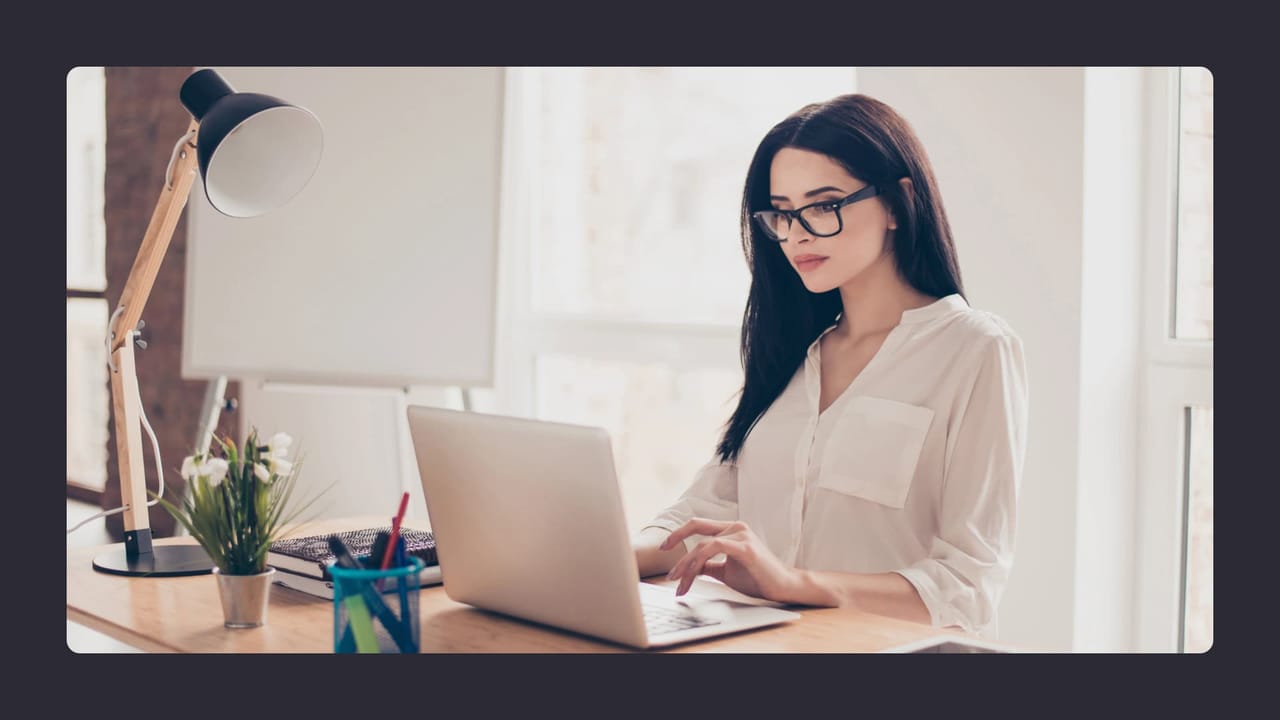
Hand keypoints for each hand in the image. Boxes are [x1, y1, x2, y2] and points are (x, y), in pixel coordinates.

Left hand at [661, 518, 799, 601]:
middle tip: (665, 559)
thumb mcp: (726, 571)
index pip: (699, 525)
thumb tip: (689, 568)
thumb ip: (709, 566)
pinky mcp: (746, 548)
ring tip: (678, 582)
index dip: (679, 533)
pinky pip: (714, 549)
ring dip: (686, 564)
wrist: (783, 587)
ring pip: (702, 544)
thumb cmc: (758, 578)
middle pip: (697, 526)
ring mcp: (741, 535)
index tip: (665, 546)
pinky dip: (698, 562)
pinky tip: (691, 575)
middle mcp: (735, 528)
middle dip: (676, 539)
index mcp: (730, 530)